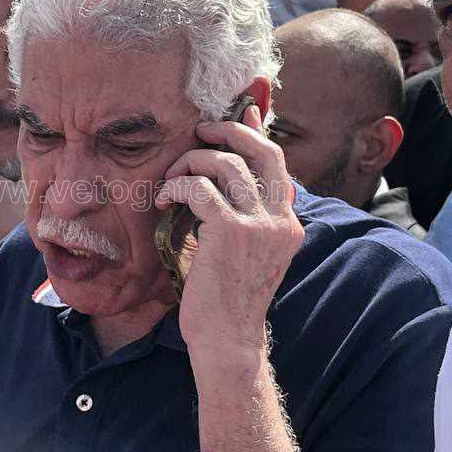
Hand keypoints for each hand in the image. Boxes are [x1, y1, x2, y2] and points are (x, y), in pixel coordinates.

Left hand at [155, 106, 304, 382]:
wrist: (227, 340)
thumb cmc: (227, 300)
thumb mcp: (247, 255)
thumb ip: (246, 217)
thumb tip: (229, 180)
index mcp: (288, 224)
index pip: (276, 163)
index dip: (257, 132)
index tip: (243, 111)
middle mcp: (280, 220)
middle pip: (261, 151)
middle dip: (230, 131)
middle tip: (200, 130)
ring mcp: (259, 224)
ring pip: (225, 164)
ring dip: (191, 162)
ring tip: (171, 178)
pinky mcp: (231, 231)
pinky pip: (199, 188)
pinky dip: (177, 186)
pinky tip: (163, 199)